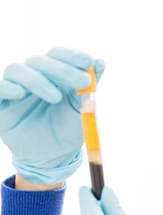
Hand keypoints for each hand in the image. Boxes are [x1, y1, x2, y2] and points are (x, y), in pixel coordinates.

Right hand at [0, 47, 104, 184]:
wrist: (51, 158)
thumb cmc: (66, 131)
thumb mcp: (81, 110)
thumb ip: (89, 87)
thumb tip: (101, 62)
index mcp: (52, 74)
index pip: (58, 56)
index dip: (72, 56)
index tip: (89, 61)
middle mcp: (32, 76)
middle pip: (41, 61)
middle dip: (63, 69)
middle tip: (83, 82)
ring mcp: (15, 88)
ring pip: (18, 70)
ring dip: (38, 80)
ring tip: (56, 97)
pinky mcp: (1, 103)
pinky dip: (8, 87)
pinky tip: (20, 93)